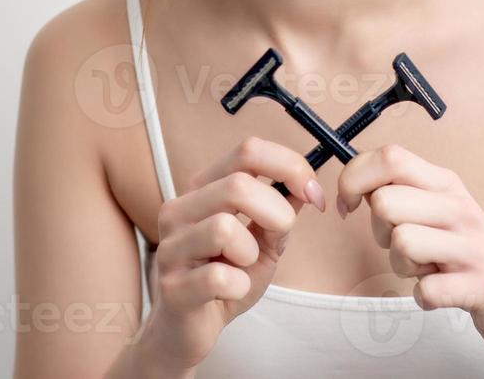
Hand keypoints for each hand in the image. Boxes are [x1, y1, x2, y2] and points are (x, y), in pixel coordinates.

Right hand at [144, 136, 325, 369]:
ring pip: (223, 228)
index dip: (290, 166)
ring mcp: (171, 248)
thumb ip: (282, 210)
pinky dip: (238, 285)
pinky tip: (231, 291)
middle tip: (281, 235)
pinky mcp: (171, 288)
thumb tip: (307, 185)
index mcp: (204, 188)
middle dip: (277, 212)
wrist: (186, 332)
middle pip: (238, 185)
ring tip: (243, 266)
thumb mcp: (263, 240)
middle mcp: (180, 209)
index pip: (248, 151)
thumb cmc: (225, 278)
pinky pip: (218, 277)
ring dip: (251, 251)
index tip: (313, 193)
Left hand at [336, 142, 483, 355]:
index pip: (390, 157)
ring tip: (426, 268)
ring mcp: (472, 245)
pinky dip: (424, 297)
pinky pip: (425, 290)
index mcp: (445, 182)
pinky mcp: (480, 285)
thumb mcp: (438, 208)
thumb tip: (355, 184)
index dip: (355, 178)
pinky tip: (441, 291)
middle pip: (385, 202)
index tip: (350, 204)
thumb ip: (401, 191)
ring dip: (402, 266)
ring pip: (401, 243)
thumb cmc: (466, 251)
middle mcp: (459, 206)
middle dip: (378, 231)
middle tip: (401, 245)